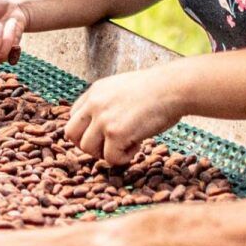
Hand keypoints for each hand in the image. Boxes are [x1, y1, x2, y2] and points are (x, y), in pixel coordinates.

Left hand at [65, 66, 186, 166]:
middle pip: (71, 134)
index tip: (104, 135)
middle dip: (89, 145)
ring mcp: (103, 118)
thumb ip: (109, 103)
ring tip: (128, 143)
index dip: (87, 130)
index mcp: (95, 91)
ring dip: (106, 152)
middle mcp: (94, 103)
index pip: (73, 117)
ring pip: (87, 148)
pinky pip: (110, 158)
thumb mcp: (124, 88)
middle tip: (110, 146)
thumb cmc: (158, 90)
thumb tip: (106, 126)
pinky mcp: (115, 133)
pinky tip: (139, 144)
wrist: (174, 88)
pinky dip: (124, 157)